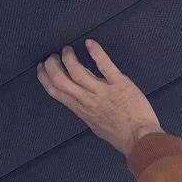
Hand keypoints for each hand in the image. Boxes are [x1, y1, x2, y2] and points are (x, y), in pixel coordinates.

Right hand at [37, 39, 161, 156]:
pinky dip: (96, 52)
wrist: (140, 139)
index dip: (45, 77)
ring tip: (68, 49)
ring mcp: (103, 91)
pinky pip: (105, 65)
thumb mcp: (95, 125)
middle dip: (52, 65)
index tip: (41, 68)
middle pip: (60, 80)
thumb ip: (85, 110)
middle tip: (52, 56)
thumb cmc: (120, 134)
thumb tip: (78, 100)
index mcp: (81, 110)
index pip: (56, 91)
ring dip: (69, 57)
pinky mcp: (119, 84)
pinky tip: (90, 43)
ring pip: (77, 71)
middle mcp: (87, 100)